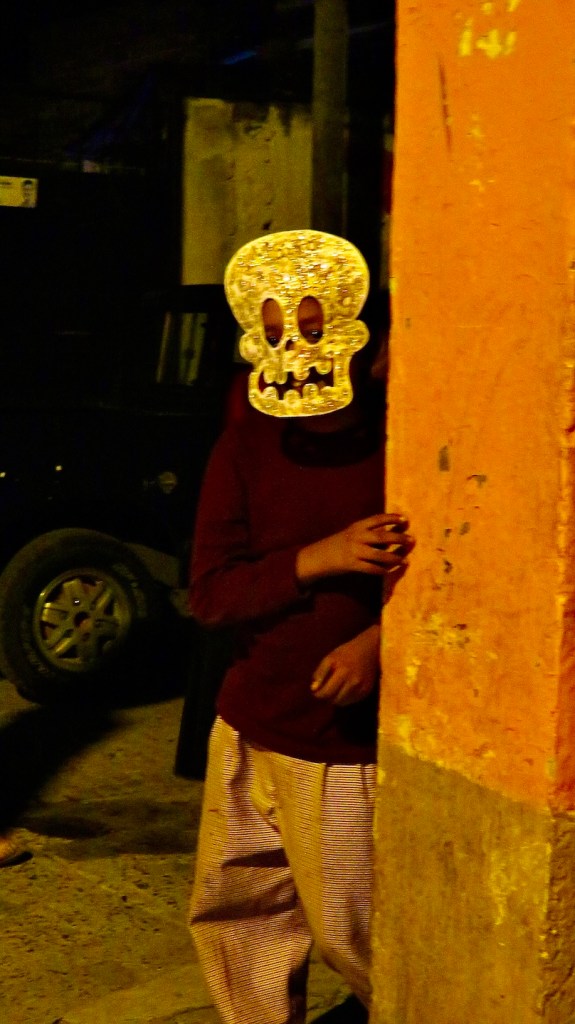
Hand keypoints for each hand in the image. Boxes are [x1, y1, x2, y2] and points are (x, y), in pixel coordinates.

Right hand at [296, 513, 412, 584]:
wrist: (317, 557)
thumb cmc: (337, 544)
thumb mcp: (351, 533)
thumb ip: (369, 532)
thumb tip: (392, 532)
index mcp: (356, 526)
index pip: (377, 519)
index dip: (392, 518)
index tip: (405, 519)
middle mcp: (356, 537)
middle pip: (381, 537)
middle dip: (398, 538)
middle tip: (412, 540)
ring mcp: (354, 551)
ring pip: (378, 555)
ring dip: (394, 558)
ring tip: (405, 560)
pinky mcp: (351, 565)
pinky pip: (370, 569)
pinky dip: (381, 571)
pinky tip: (389, 572)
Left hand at [310, 625, 379, 705]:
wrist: (369, 649)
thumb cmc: (346, 652)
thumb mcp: (330, 658)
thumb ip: (320, 672)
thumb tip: (314, 689)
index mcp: (343, 672)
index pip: (326, 693)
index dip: (318, 694)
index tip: (316, 692)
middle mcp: (354, 682)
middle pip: (334, 700)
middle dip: (327, 697)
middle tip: (324, 691)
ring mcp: (361, 688)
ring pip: (343, 702)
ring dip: (336, 699)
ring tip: (334, 690)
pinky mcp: (367, 691)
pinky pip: (351, 701)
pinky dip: (345, 698)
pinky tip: (344, 689)